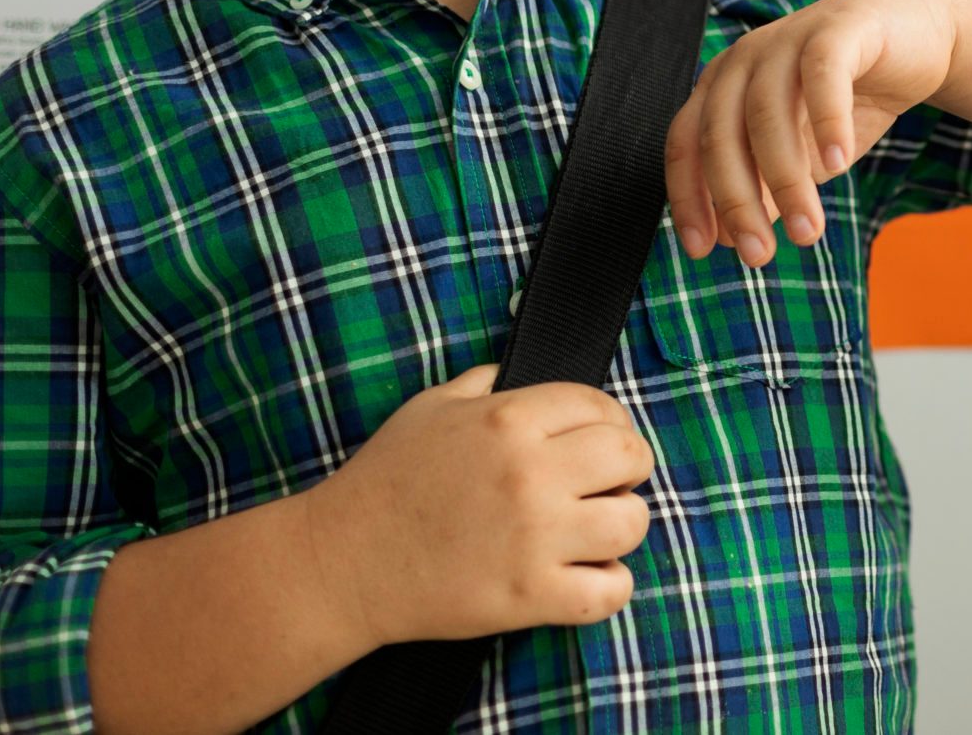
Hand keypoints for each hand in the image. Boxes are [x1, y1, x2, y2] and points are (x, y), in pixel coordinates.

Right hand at [297, 365, 654, 647]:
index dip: (610, 423)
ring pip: (632, 522)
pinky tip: (588, 577)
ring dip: (621, 526)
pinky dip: (611, 587)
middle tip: (603, 485)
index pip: (603, 407)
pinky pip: (610, 592)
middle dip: (626, 469)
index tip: (600, 443)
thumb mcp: (430, 407)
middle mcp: (530, 472)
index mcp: (510, 419)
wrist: (338, 564)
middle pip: (632, 457)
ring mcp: (534, 536)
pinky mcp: (529, 595)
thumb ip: (485, 382)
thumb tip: (522, 375)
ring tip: (595, 532)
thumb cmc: (383, 482)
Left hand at [664, 0, 960, 264]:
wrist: (918, 37)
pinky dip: (827, 121)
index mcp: (724, 85)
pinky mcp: (839, 27)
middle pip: (721, 134)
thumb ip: (766, 187)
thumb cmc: (851, 96)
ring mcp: (788, 37)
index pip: (686, 144)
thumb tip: (728, 238)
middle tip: (760, 255)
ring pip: (767, 111)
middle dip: (737, 201)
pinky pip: (822, 74)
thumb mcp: (804, 154)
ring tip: (809, 230)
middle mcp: (745, 58)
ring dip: (786, 179)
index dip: (690, 198)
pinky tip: (839, 164)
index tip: (704, 250)